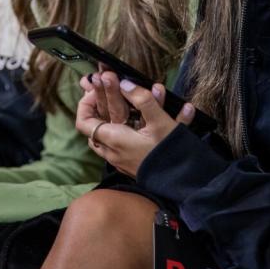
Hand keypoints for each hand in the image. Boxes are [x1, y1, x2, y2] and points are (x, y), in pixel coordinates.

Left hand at [76, 72, 193, 177]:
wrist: (185, 185)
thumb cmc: (169, 154)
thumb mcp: (159, 123)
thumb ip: (142, 100)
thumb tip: (124, 82)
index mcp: (114, 140)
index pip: (83, 122)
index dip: (85, 103)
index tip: (98, 89)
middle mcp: (113, 151)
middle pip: (98, 124)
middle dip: (106, 101)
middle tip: (115, 84)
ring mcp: (123, 159)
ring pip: (116, 131)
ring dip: (127, 111)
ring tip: (149, 93)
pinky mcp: (135, 163)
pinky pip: (132, 140)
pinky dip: (142, 124)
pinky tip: (175, 112)